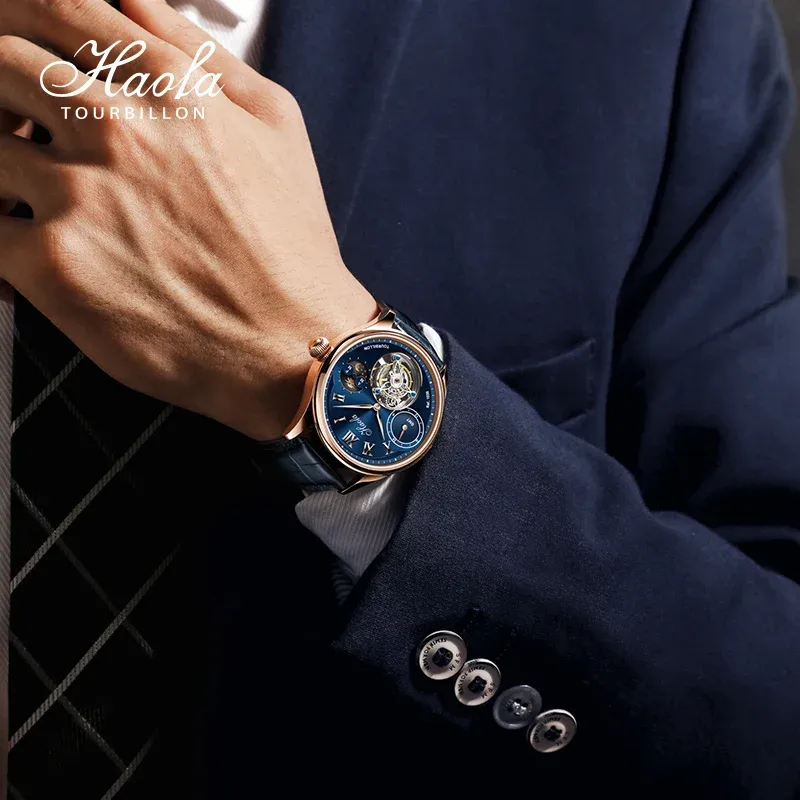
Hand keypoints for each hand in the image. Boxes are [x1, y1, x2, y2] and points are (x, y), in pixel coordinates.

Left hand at [0, 0, 375, 439]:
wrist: (292, 344)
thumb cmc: (290, 244)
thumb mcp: (276, 124)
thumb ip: (203, 53)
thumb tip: (138, 5)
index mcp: (170, 86)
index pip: (58, 4)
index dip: (24, 15)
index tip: (24, 40)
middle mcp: (117, 129)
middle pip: (0, 59)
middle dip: (5, 85)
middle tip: (29, 123)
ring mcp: (78, 195)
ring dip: (5, 159)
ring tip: (40, 190)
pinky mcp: (51, 265)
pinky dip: (4, 228)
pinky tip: (37, 245)